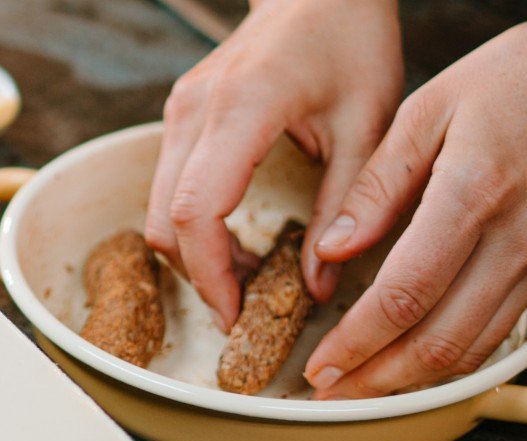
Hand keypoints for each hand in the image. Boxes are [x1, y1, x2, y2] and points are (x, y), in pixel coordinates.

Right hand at [146, 0, 401, 331]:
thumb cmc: (350, 40)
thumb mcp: (369, 123)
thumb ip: (345, 206)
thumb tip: (318, 286)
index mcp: (243, 107)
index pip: (197, 211)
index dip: (211, 275)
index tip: (238, 314)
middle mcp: (194, 110)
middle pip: (164, 222)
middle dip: (199, 276)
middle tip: (244, 309)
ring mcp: (178, 112)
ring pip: (157, 211)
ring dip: (194, 255)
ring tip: (247, 276)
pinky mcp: (177, 117)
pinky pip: (166, 190)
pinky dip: (192, 228)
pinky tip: (236, 239)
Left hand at [306, 17, 526, 398]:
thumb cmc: (514, 79)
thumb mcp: (430, 110)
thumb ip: (377, 185)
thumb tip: (333, 250)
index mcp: (474, 193)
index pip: (405, 295)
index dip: (357, 343)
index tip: (321, 365)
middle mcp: (518, 236)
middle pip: (440, 339)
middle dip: (378, 380)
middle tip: (332, 394)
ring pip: (474, 346)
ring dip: (413, 380)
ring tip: (363, 388)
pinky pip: (500, 329)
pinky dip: (452, 356)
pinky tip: (415, 361)